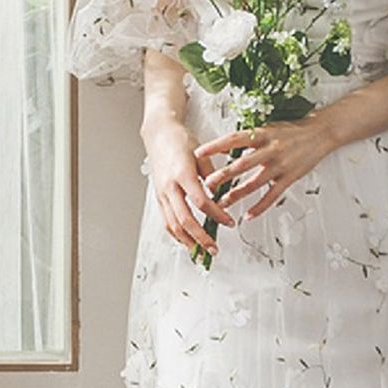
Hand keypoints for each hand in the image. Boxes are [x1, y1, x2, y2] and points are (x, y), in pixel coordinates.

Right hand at [144, 121, 235, 256]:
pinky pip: (167, 221)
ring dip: (187, 241)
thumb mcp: (202, 154)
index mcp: (182, 174)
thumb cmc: (180, 141)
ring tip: (200, 252)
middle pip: (184, 220)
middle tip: (214, 249)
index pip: (200, 201)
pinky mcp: (159, 197)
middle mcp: (169, 187)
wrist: (159, 134)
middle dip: (200, 238)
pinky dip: (177, 235)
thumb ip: (212, 176)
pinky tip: (187, 241)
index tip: (229, 222)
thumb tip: (222, 196)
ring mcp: (162, 194)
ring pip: (172, 225)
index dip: (216, 215)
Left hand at [194, 112, 336, 219]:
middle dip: (222, 175)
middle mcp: (270, 149)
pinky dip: (260, 207)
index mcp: (262, 134)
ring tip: (222, 203)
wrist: (320, 133)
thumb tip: (224, 148)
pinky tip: (248, 215)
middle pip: (241, 164)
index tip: (198, 153)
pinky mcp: (290, 178)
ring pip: (254, 183)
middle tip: (205, 184)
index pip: (233, 140)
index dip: (215, 147)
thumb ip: (248, 139)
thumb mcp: (268, 128)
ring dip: (236, 194)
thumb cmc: (292, 130)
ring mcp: (280, 165)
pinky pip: (272, 196)